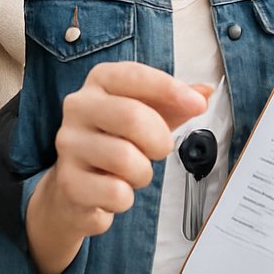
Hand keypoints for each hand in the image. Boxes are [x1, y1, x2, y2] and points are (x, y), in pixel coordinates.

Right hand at [41, 61, 209, 238]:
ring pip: (124, 158)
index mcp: (98, 84)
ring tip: (130, 172)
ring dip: (141, 174)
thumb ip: (174, 104)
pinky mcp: (68, 181)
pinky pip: (116, 192)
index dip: (168, 88)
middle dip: (159, 141)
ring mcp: (69, 144)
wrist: (74, 188)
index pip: (132, 75)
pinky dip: (126, 198)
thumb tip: (204, 92)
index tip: (196, 105)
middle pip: (131, 116)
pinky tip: (113, 190)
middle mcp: (78, 107)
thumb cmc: (115, 144)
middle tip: (157, 151)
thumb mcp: (146, 117)